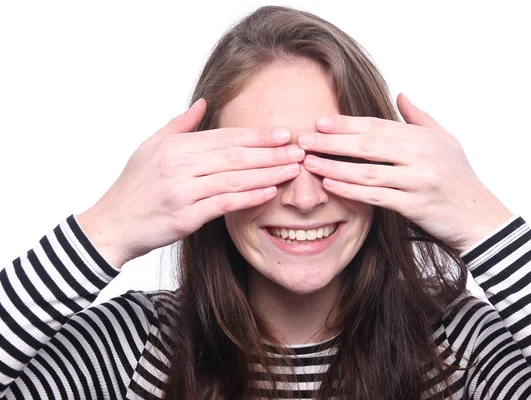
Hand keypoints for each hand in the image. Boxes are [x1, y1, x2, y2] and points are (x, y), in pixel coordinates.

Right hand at [77, 98, 303, 267]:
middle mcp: (179, 165)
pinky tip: (270, 192)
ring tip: (294, 169)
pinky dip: (248, 198)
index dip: (257, 135)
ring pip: (234, 178)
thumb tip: (203, 103)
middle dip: (271, 152)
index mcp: (175, 146)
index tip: (284, 133)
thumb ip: (180, 125)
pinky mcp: (185, 217)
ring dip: (268, 173)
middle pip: (235, 155)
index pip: (225, 137)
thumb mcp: (150, 147)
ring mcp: (182, 191)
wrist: (111, 225)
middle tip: (300, 150)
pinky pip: (223, 204)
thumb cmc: (133, 186)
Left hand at [298, 93, 513, 253]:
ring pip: (368, 171)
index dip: (347, 124)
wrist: (481, 217)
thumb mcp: (446, 141)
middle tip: (304, 139)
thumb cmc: (460, 178)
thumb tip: (400, 94)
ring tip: (309, 162)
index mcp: (424, 138)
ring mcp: (419, 181)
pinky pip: (376, 196)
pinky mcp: (416, 206)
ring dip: (334, 166)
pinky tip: (330, 184)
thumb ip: (419, 117)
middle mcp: (422, 156)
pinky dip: (351, 190)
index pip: (377, 126)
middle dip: (332, 141)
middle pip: (368, 145)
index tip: (320, 122)